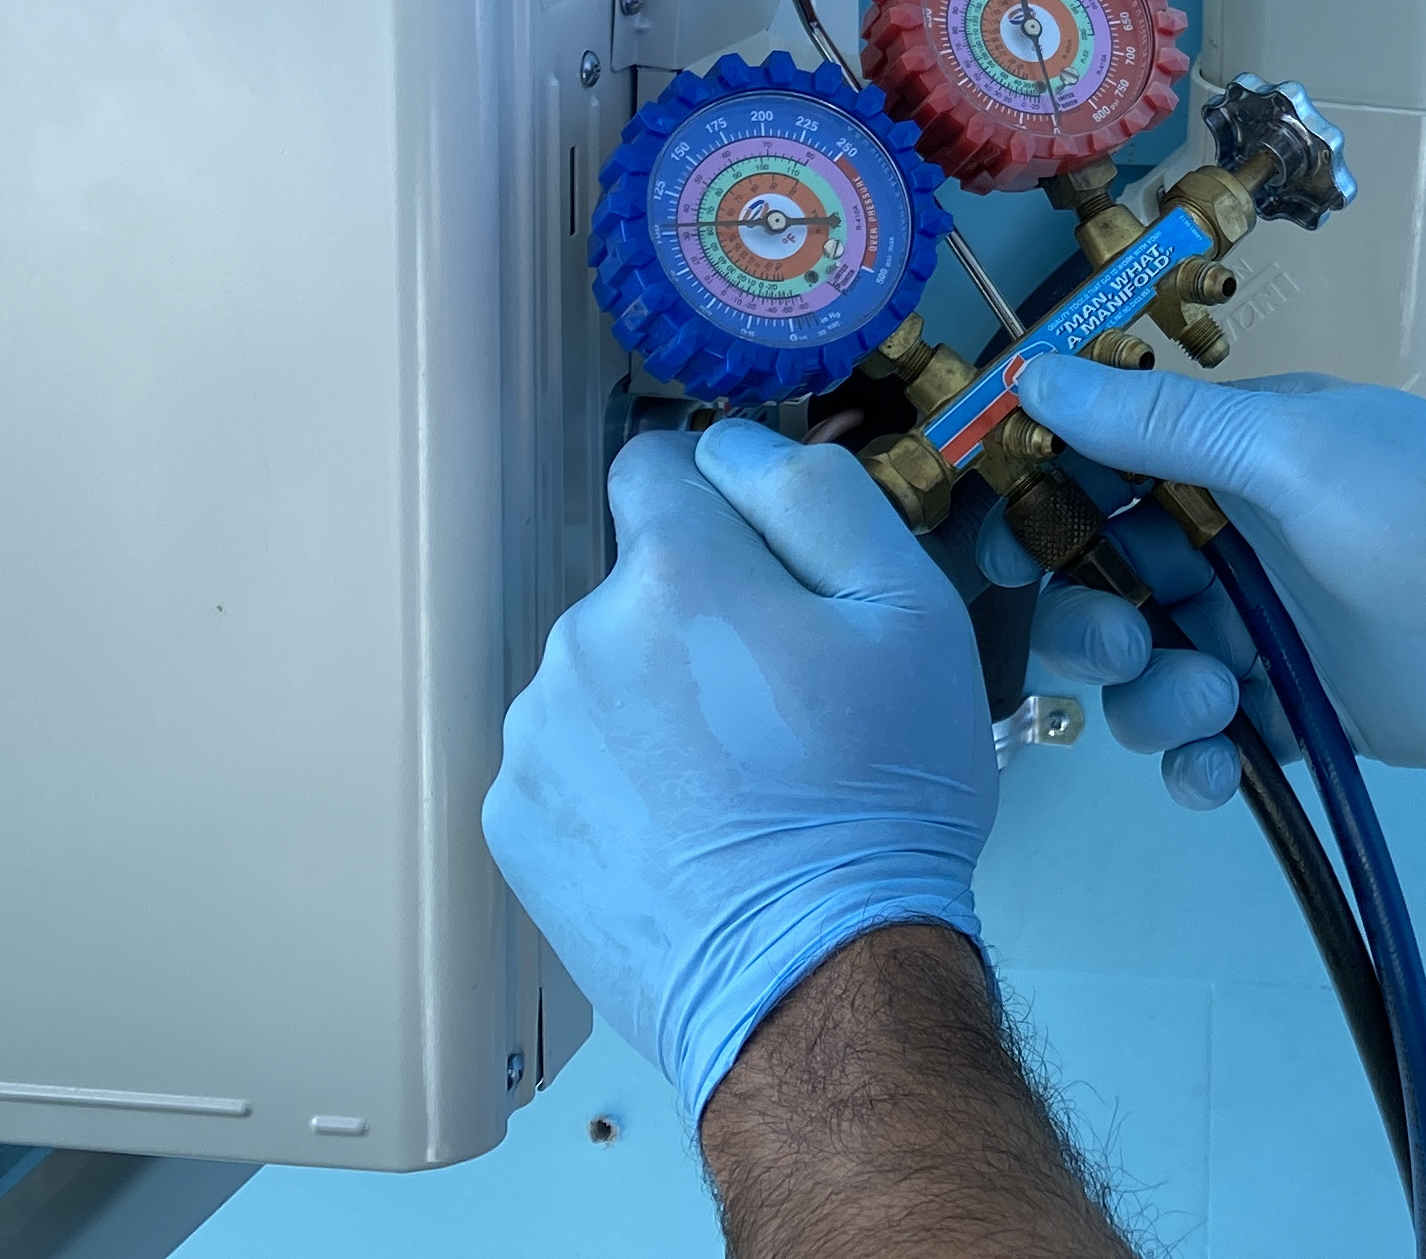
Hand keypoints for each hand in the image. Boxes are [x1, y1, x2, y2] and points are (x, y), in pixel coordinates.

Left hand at [484, 418, 994, 1104]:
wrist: (817, 981)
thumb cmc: (879, 797)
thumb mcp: (910, 611)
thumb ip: (818, 493)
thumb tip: (738, 443)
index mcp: (673, 571)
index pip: (656, 465)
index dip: (721, 501)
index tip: (768, 569)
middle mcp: (579, 640)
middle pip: (638, 582)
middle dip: (699, 615)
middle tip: (783, 700)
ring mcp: (535, 739)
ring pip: (603, 673)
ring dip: (656, 698)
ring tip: (740, 780)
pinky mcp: (515, 826)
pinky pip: (570, 759)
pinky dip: (620, 778)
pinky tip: (689, 829)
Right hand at [998, 357, 1425, 804]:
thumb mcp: (1299, 450)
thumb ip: (1165, 426)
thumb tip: (1034, 374)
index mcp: (1235, 452)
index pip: (1099, 470)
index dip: (1040, 511)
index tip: (1004, 555)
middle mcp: (1242, 537)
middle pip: (1106, 586)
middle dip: (1091, 625)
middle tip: (1132, 648)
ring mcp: (1272, 631)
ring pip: (1151, 676)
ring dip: (1153, 703)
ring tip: (1218, 707)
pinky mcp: (1306, 714)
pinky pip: (1213, 747)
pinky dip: (1199, 765)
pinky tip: (1223, 770)